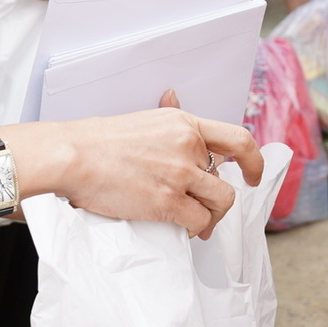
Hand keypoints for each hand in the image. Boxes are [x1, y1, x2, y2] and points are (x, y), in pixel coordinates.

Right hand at [45, 93, 263, 238]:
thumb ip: (166, 116)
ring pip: (219, 203)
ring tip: (197, 225)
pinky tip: (182, 229)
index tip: (252, 176)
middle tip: (204, 211)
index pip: (238, 139)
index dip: (253, 161)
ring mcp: (180, 174)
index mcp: (184, 123)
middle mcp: (188, 146)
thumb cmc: (99, 140)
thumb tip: (173, 96)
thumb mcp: (143, 118)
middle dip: (216, 200)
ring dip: (210, 218)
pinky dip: (195, 229)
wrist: (74, 155)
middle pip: (224, 180)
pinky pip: (198, 221)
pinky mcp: (167, 201)